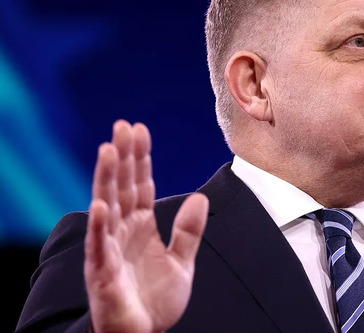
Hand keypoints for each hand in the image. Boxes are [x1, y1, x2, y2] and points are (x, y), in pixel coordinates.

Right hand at [84, 120, 208, 332]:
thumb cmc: (154, 301)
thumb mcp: (182, 262)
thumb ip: (189, 231)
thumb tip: (200, 197)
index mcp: (141, 226)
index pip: (140, 184)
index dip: (140, 158)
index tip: (141, 130)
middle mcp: (122, 231)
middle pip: (121, 186)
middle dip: (122, 156)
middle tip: (122, 125)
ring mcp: (110, 249)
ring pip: (107, 207)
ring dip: (107, 179)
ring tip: (108, 150)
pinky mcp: (103, 272)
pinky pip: (100, 246)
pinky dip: (100, 225)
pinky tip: (101, 204)